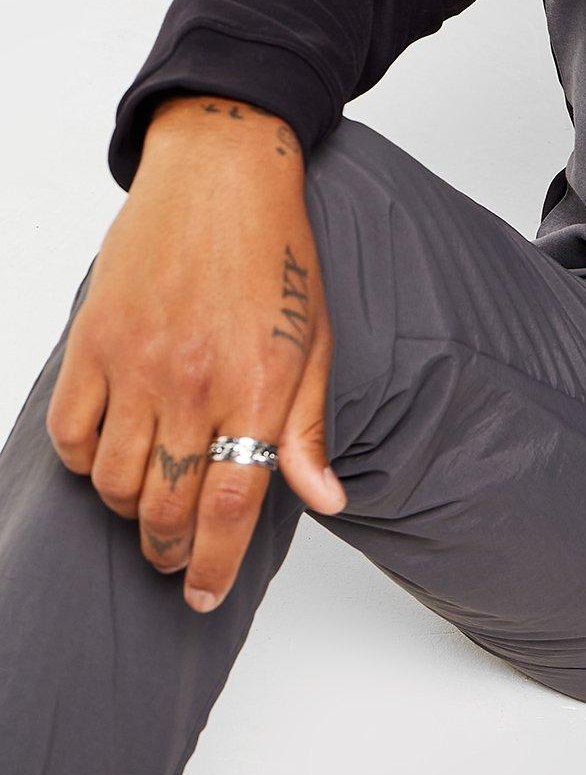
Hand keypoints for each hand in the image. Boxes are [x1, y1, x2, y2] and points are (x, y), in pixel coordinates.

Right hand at [46, 96, 347, 612]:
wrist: (220, 176)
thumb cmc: (278, 255)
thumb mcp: (314, 341)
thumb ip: (308, 429)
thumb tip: (324, 501)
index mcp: (258, 384)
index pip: (231, 503)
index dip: (216, 564)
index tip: (205, 598)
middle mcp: (194, 382)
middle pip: (167, 505)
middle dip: (173, 550)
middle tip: (182, 558)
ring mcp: (136, 363)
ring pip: (115, 481)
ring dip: (132, 512)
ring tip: (153, 509)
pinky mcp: (94, 343)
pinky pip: (71, 434)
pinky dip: (86, 462)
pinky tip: (112, 459)